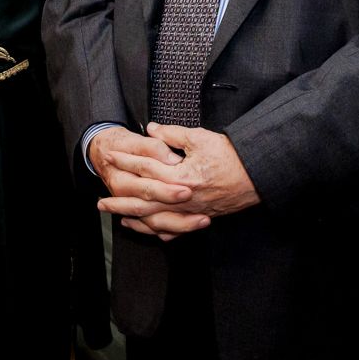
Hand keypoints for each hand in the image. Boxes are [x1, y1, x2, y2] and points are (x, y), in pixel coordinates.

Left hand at [96, 122, 258, 234]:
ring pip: (157, 219)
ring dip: (135, 219)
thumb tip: (152, 129)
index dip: (125, 160)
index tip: (109, 156)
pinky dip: (160, 230)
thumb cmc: (231, 155)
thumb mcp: (200, 138)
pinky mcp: (201, 216)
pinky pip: (176, 229)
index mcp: (181, 176)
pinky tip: (149, 229)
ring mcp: (191, 210)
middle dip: (120, 201)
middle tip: (100, 202)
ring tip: (118, 217)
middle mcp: (183, 198)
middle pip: (144, 201)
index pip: (146, 168)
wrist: (258, 173)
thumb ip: (172, 134)